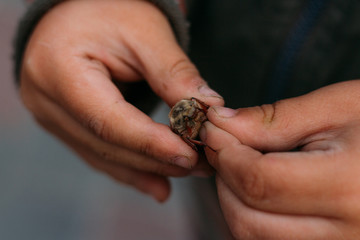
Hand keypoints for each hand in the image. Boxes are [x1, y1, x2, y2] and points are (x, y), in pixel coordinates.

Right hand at [20, 0, 222, 201]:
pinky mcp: (66, 124)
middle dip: (156, 160)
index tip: (189, 155)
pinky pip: (100, 153)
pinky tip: (158, 184)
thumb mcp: (146, 33)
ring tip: (186, 175)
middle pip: (107, 143)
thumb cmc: (110, 10)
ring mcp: (52, 116)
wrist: (83, 13)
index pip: (108, 120)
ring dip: (148, 169)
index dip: (151, 143)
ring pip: (104, 155)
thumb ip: (174, 74)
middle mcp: (47, 99)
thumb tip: (207, 110)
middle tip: (199, 165)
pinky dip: (131, 169)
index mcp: (58, 69)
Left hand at [201, 80, 359, 238]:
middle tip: (224, 149)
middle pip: (248, 220)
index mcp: (351, 188)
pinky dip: (254, 221)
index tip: (213, 132)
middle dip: (223, 181)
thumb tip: (221, 124)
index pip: (258, 181)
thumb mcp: (337, 108)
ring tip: (243, 168)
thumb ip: (272, 120)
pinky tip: (262, 193)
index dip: (225, 154)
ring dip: (234, 203)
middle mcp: (348, 236)